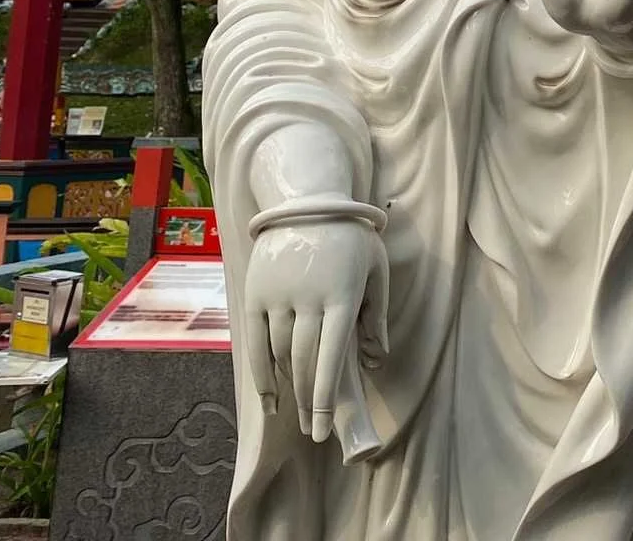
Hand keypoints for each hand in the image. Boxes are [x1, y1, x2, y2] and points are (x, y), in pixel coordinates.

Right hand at [244, 218, 387, 443]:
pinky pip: (256, 344)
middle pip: (305, 362)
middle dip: (310, 402)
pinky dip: (262, 373)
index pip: (332, 356)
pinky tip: (270, 396)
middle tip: (314, 430)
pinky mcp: (255, 295)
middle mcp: (309, 299)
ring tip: (298, 413)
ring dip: (290, 388)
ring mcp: (278, 297)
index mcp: (343, 295)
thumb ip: (377, 318)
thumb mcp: (377, 271)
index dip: (326, 397)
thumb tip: (375, 362)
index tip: (324, 429)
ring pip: (281, 355)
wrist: (307, 202)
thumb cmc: (351, 239)